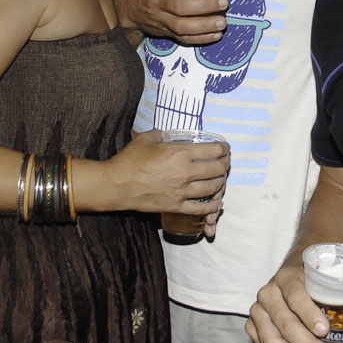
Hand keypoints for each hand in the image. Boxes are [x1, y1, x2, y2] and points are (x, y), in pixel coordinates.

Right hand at [104, 130, 228, 231]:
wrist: (116, 184)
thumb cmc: (130, 160)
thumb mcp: (147, 138)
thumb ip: (162, 134)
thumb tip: (168, 134)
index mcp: (180, 153)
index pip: (213, 150)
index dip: (224, 148)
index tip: (225, 148)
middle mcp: (185, 172)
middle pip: (217, 169)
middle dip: (225, 164)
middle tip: (225, 161)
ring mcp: (182, 191)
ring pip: (213, 188)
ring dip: (221, 182)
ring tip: (220, 178)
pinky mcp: (176, 206)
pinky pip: (201, 208)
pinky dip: (212, 206)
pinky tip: (217, 202)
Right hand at [112, 0, 227, 43]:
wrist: (128, 7)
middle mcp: (157, 1)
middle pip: (179, 6)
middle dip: (204, 5)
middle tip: (223, 2)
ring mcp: (160, 19)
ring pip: (181, 26)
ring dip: (204, 26)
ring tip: (222, 22)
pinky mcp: (165, 32)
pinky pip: (183, 39)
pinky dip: (201, 38)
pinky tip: (216, 34)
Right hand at [247, 264, 342, 342]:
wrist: (291, 270)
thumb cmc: (313, 279)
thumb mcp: (330, 281)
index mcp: (287, 276)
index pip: (296, 296)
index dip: (309, 314)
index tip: (325, 330)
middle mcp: (268, 292)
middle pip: (285, 323)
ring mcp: (258, 310)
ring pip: (272, 340)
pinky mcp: (252, 326)